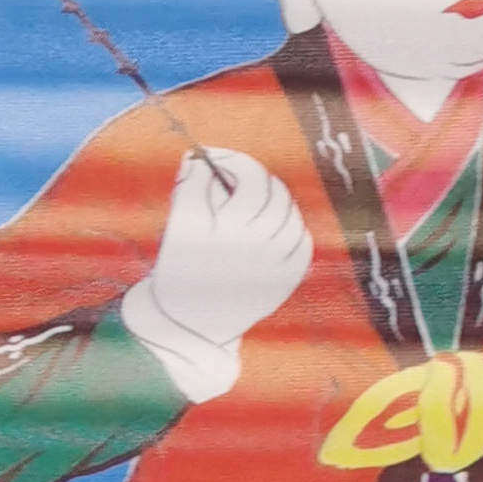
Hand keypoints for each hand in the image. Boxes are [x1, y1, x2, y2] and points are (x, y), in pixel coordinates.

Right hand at [123, 149, 313, 400]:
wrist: (192, 324)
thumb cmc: (181, 268)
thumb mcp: (180, 224)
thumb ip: (193, 183)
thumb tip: (201, 157)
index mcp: (230, 227)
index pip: (250, 174)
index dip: (232, 160)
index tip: (215, 159)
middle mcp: (259, 244)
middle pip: (273, 191)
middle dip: (252, 178)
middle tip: (232, 178)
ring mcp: (279, 263)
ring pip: (290, 212)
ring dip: (272, 200)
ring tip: (249, 205)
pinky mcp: (289, 279)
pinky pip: (302, 240)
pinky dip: (290, 226)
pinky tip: (270, 228)